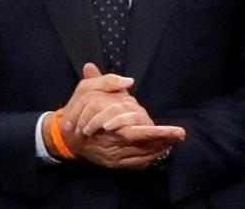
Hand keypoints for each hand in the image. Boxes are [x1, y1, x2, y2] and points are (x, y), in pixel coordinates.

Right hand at [48, 63, 185, 168]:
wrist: (64, 133)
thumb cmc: (77, 108)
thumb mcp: (88, 88)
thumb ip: (109, 82)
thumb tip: (129, 81)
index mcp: (109, 125)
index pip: (139, 132)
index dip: (158, 133)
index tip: (177, 131)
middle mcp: (113, 144)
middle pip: (144, 145)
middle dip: (164, 141)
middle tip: (180, 135)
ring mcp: (113, 156)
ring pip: (141, 155)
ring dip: (159, 149)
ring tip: (175, 140)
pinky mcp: (112, 163)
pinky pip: (134, 163)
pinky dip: (148, 159)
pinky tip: (160, 151)